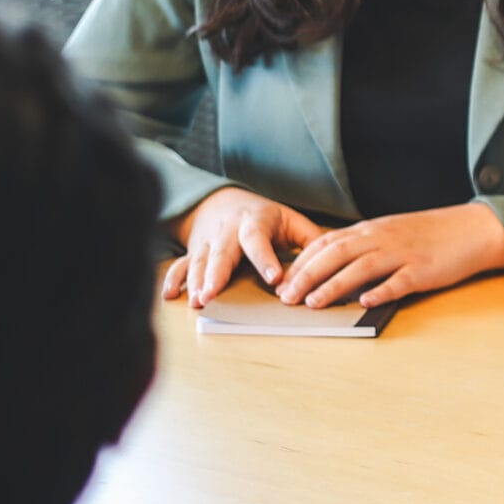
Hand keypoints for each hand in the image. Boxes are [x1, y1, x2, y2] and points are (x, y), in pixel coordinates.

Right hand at [167, 187, 324, 306]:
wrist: (222, 202)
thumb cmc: (263, 216)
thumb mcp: (289, 220)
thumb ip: (310, 238)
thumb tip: (333, 258)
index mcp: (254, 222)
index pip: (259, 241)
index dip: (266, 259)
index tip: (276, 279)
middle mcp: (227, 232)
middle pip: (221, 253)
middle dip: (217, 274)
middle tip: (213, 295)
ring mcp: (207, 242)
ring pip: (199, 262)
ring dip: (196, 282)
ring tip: (197, 301)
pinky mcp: (193, 252)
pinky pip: (181, 265)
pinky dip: (174, 279)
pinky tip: (170, 295)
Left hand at [274, 203, 503, 309]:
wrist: (473, 229)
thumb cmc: (431, 234)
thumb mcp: (392, 232)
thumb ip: (364, 245)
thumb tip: (332, 264)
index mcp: (372, 230)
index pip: (327, 243)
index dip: (302, 262)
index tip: (282, 281)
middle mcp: (382, 239)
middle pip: (336, 254)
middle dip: (307, 276)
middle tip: (286, 298)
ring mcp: (403, 253)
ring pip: (361, 267)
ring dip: (334, 285)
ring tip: (313, 303)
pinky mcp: (424, 269)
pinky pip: (399, 281)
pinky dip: (381, 291)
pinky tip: (366, 302)